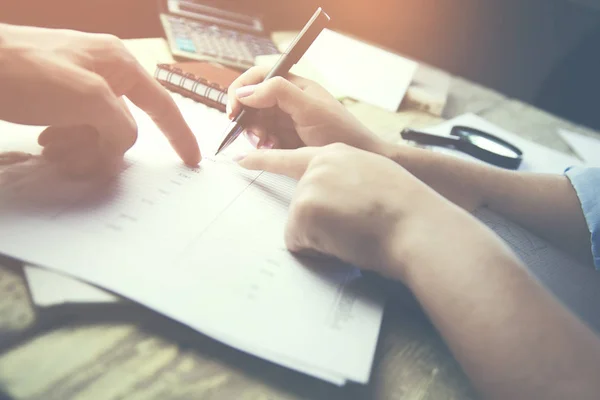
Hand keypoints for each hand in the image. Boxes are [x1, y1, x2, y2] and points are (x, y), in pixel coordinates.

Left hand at [0, 24, 199, 176]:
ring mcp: (78, 85)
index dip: (179, 134)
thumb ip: (120, 126)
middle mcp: (103, 72)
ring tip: (50, 147)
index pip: (162, 104)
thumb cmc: (26, 72)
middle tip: (75, 158)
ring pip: (98, 132)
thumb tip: (119, 145)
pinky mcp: (56, 97)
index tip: (191, 160)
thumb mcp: (88, 99)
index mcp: (119, 64)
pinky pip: (76, 129)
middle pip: (123, 126)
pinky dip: (65, 142)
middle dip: (102, 148)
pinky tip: (44, 141)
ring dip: (79, 148)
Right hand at [226, 66, 387, 153]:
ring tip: (269, 144)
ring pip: (254, 124)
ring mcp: (284, 121)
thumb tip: (246, 92)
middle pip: (251, 102)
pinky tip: (274, 150)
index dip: (241, 90)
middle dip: (248, 119)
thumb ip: (278, 93)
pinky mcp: (284, 140)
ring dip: (256, 135)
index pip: (258, 77)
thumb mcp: (310, 109)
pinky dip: (264, 146)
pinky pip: (263, 140)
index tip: (235, 110)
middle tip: (258, 135)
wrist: (358, 158)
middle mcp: (286, 100)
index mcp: (293, 85)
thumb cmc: (341, 131)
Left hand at [237, 143, 468, 279]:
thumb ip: (349, 182)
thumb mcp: (378, 180)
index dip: (265, 160)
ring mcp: (310, 185)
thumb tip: (335, 204)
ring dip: (323, 239)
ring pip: (300, 226)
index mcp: (339, 154)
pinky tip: (345, 242)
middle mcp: (320, 164)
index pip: (294, 156)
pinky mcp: (304, 209)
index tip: (241, 160)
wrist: (418, 226)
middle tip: (354, 227)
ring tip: (355, 233)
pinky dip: (318, 252)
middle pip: (300, 205)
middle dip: (320, 225)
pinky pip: (298, 243)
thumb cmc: (409, 211)